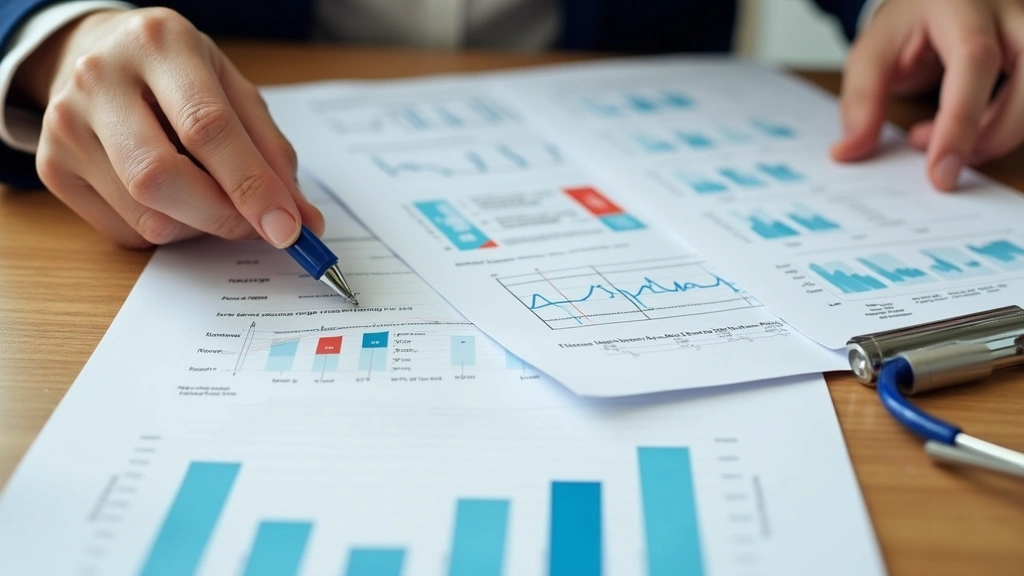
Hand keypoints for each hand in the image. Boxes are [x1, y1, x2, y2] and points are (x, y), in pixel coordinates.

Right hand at [14, 8, 323, 247]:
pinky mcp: (52, 167)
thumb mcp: (233, 91)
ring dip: (198, 227)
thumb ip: (271, 153)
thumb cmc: (178, 76)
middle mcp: (101, 79)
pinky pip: (125, 231)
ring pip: (145, 215)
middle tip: (260, 228)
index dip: (252, 186)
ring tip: (212, 198)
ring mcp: (66, 124)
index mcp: (160, 46)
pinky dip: (167, 229)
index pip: (207, 127)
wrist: (98, 55)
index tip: (288, 227)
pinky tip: (175, 199)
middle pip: (160, 177)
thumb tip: (303, 220)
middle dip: (222, 217)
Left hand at [830, 0, 1023, 190]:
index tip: (941, 172)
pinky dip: (1002, 130)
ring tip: (939, 141)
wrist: (938, 3)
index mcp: (963, 6)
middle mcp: (1010, 14)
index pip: (975, 61)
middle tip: (939, 162)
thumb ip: (861, 101)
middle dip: (989, 136)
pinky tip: (963, 133)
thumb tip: (848, 151)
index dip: (961, 121)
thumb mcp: (872, 54)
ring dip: (994, 136)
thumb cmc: (909, 24)